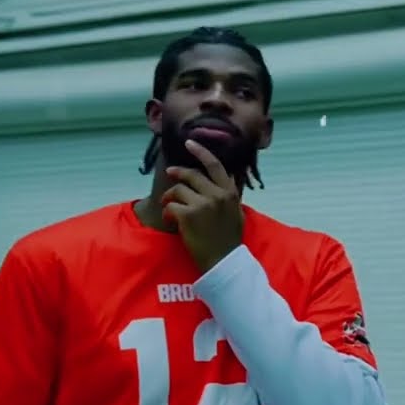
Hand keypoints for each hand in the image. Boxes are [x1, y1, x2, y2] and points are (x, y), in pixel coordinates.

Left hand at [162, 139, 244, 271]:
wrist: (223, 261)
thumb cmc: (229, 239)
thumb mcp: (236, 212)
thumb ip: (229, 195)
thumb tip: (225, 178)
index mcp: (230, 193)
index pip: (214, 165)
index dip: (200, 151)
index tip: (189, 143)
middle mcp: (217, 195)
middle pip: (191, 175)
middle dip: (177, 173)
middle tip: (170, 173)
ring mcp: (202, 204)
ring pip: (178, 190)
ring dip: (170, 197)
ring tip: (169, 206)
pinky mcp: (188, 216)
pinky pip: (170, 206)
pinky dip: (167, 212)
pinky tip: (171, 221)